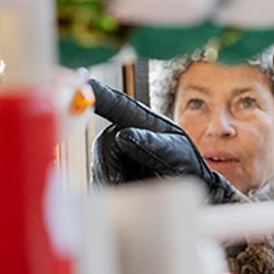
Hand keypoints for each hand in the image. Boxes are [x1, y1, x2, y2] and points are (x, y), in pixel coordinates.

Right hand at [89, 78, 238, 202]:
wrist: (190, 193)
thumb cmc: (186, 166)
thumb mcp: (177, 153)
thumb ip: (152, 144)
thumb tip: (123, 136)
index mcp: (140, 120)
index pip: (116, 103)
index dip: (98, 93)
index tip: (83, 81)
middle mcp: (122, 134)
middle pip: (102, 144)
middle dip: (113, 165)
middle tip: (134, 179)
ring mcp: (113, 155)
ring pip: (99, 168)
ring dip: (116, 181)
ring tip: (142, 184)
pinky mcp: (107, 175)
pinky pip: (99, 184)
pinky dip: (113, 192)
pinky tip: (131, 191)